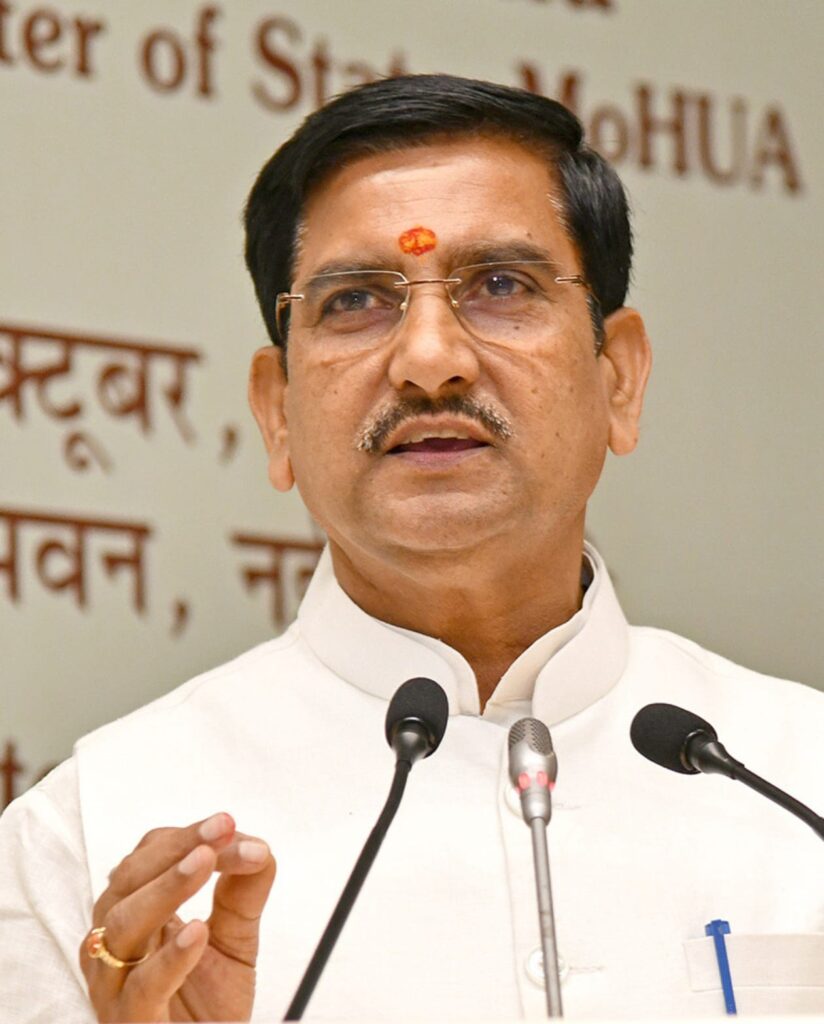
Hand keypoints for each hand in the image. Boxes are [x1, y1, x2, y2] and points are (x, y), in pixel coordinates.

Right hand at [79, 812, 275, 1021]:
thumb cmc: (207, 1008)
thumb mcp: (235, 940)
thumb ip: (243, 893)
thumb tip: (259, 847)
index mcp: (135, 916)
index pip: (149, 858)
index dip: (187, 837)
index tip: (228, 823)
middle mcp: (115, 946)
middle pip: (128, 882)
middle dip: (176, 849)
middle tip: (221, 830)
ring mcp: (116, 988)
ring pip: (123, 926)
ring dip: (166, 887)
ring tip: (205, 862)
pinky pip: (141, 990)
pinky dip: (168, 958)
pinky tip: (197, 931)